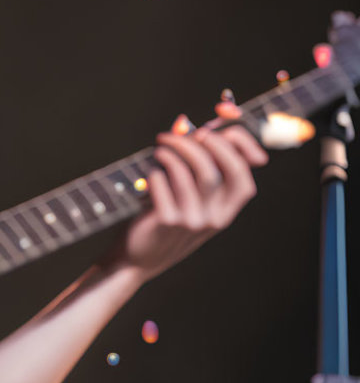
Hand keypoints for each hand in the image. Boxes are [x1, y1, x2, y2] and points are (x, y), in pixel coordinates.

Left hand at [107, 119, 268, 282]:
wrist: (138, 258)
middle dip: (198, 145)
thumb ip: (197, 166)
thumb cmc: (165, 218)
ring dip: (173, 153)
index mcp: (226, 211)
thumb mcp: (190, 199)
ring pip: (188, 174)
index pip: (243, 177)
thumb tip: (189, 124)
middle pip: (215, 171)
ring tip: (160, 147)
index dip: (236, 150)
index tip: (215, 131)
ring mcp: (191, 222)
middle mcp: (214, 218)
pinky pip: (163, 185)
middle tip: (180, 135)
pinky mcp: (167, 222)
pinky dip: (156, 172)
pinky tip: (151, 171)